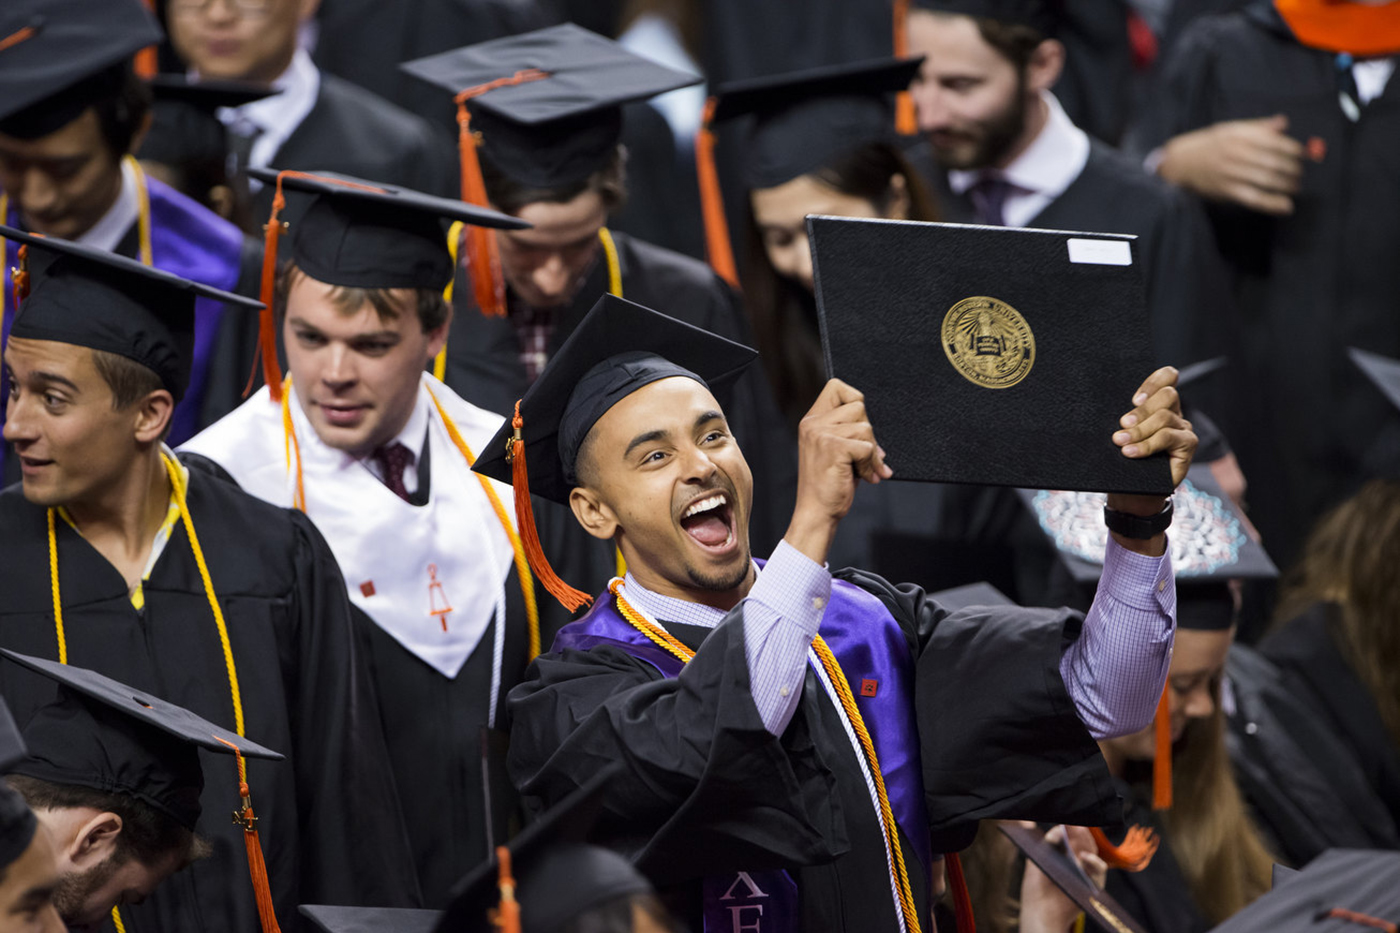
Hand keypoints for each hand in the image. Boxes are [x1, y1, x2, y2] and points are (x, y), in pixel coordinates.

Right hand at [784, 379, 892, 563]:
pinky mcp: (833, 448)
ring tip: (865, 471)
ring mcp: (821, 434)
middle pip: (858, 406)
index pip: (837, 387)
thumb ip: (848, 432)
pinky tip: (866, 478)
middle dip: (868, 433)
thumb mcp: (835, 450)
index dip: (854, 400)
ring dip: (872, 453)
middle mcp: (813, 423)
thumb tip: (872, 429)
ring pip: (865, 428)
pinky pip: (867, 447)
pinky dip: (872, 465)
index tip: (858, 426)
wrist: (817, 513)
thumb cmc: (828, 485)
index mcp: (811, 420)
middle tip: (865, 457)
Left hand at [1017, 824, 1107, 932]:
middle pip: (1080, 840)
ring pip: (1090, 850)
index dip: (1067, 827)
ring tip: (1079, 832)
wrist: (1041, 912)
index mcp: (1059, 852)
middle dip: (1078, 830)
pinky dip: (1095, 862)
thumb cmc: (1035, 888)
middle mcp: (1073, 859)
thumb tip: (1039, 825)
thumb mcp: (1035, 861)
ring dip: (1086, 840)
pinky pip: (1099, 870)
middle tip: (1074, 823)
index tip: (1065, 819)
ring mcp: (1084, 870)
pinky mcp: (1092, 883)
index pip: (1067, 834)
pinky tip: (1085, 857)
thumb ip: (1041, 843)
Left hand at [1110, 365, 1196, 513]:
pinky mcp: (1187, 446)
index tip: (1133, 398)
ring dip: (1139, 430)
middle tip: (1122, 424)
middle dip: (1142, 410)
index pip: (1168, 378)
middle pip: (1168, 395)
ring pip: (1165, 417)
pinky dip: (1146, 445)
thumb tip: (1116, 412)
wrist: (1133, 493)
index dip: (1154, 382)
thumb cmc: (1123, 461)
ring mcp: (1183, 429)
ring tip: (1120, 441)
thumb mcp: (1121, 435)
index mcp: (1159, 404)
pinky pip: (1168, 438)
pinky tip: (1130, 452)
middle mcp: (1175, 413)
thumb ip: (1124, 420)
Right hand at [1156, 115, 1303, 215]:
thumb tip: (1283, 123)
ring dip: (1286, 185)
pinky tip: (1286, 206)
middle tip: (1299, 173)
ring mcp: (1231, 173)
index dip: (1293, 149)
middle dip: (1292, 169)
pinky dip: (1272, 203)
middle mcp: (1235, 153)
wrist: (1179, 163)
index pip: (1274, 142)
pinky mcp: (1227, 191)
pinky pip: (1254, 198)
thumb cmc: (1207, 145)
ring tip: (1295, 187)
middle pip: (1273, 162)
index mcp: (1239, 135)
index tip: (1302, 154)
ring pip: (1266, 180)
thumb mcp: (1230, 129)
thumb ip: (1257, 126)